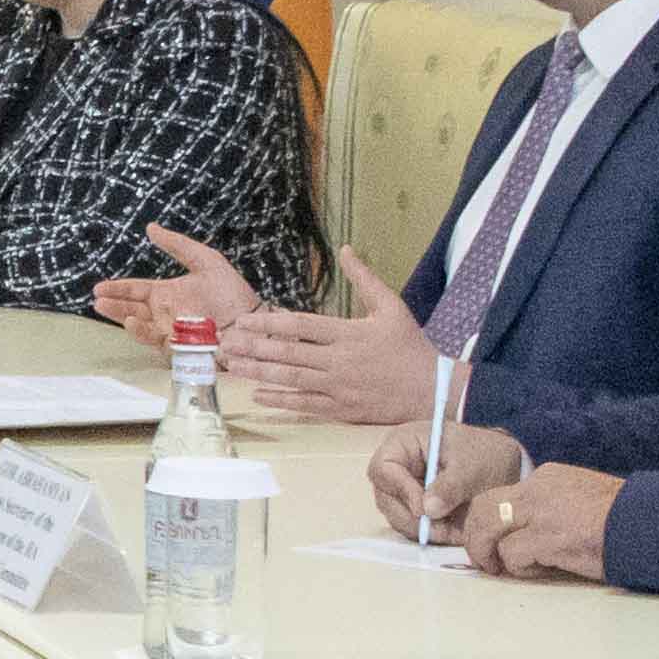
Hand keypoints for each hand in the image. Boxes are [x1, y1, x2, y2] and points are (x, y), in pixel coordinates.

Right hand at [95, 226, 272, 342]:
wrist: (252, 322)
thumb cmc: (233, 293)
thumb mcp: (206, 261)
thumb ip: (178, 246)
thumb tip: (151, 227)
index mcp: (168, 293)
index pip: (136, 290)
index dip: (118, 289)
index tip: (98, 288)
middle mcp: (164, 313)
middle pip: (131, 309)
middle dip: (112, 305)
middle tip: (97, 300)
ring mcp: (170, 331)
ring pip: (138, 326)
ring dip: (121, 318)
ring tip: (106, 308)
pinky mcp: (177, 348)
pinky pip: (154, 340)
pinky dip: (141, 331)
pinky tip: (132, 321)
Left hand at [213, 251, 440, 426]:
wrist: (432, 389)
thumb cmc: (410, 346)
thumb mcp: (392, 305)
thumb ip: (364, 278)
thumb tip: (346, 249)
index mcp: (349, 333)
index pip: (300, 325)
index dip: (268, 322)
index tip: (244, 320)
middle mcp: (340, 360)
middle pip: (288, 353)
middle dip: (254, 348)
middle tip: (226, 344)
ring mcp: (339, 386)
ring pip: (291, 378)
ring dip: (259, 373)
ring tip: (234, 366)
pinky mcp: (342, 409)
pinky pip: (305, 404)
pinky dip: (280, 400)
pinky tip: (258, 394)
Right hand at [375, 421, 529, 543]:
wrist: (501, 464)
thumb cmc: (484, 452)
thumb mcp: (472, 465)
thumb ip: (450, 486)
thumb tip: (428, 509)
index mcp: (403, 443)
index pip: (384, 469)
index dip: (400, 490)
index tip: (424, 510)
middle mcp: (397, 468)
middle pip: (386, 498)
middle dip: (412, 518)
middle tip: (441, 530)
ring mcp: (403, 490)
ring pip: (398, 517)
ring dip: (423, 530)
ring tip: (454, 531)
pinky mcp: (414, 508)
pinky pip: (413, 527)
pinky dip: (432, 534)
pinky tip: (454, 532)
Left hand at [470, 460, 620, 581]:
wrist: (650, 524)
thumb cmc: (621, 520)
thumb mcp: (579, 500)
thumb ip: (548, 510)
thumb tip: (519, 536)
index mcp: (545, 478)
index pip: (499, 496)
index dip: (489, 523)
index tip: (490, 543)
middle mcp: (538, 489)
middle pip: (483, 507)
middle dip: (476, 536)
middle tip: (485, 561)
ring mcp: (541, 511)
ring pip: (488, 528)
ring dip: (489, 554)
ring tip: (503, 569)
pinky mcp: (547, 537)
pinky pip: (512, 555)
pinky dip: (519, 569)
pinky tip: (542, 571)